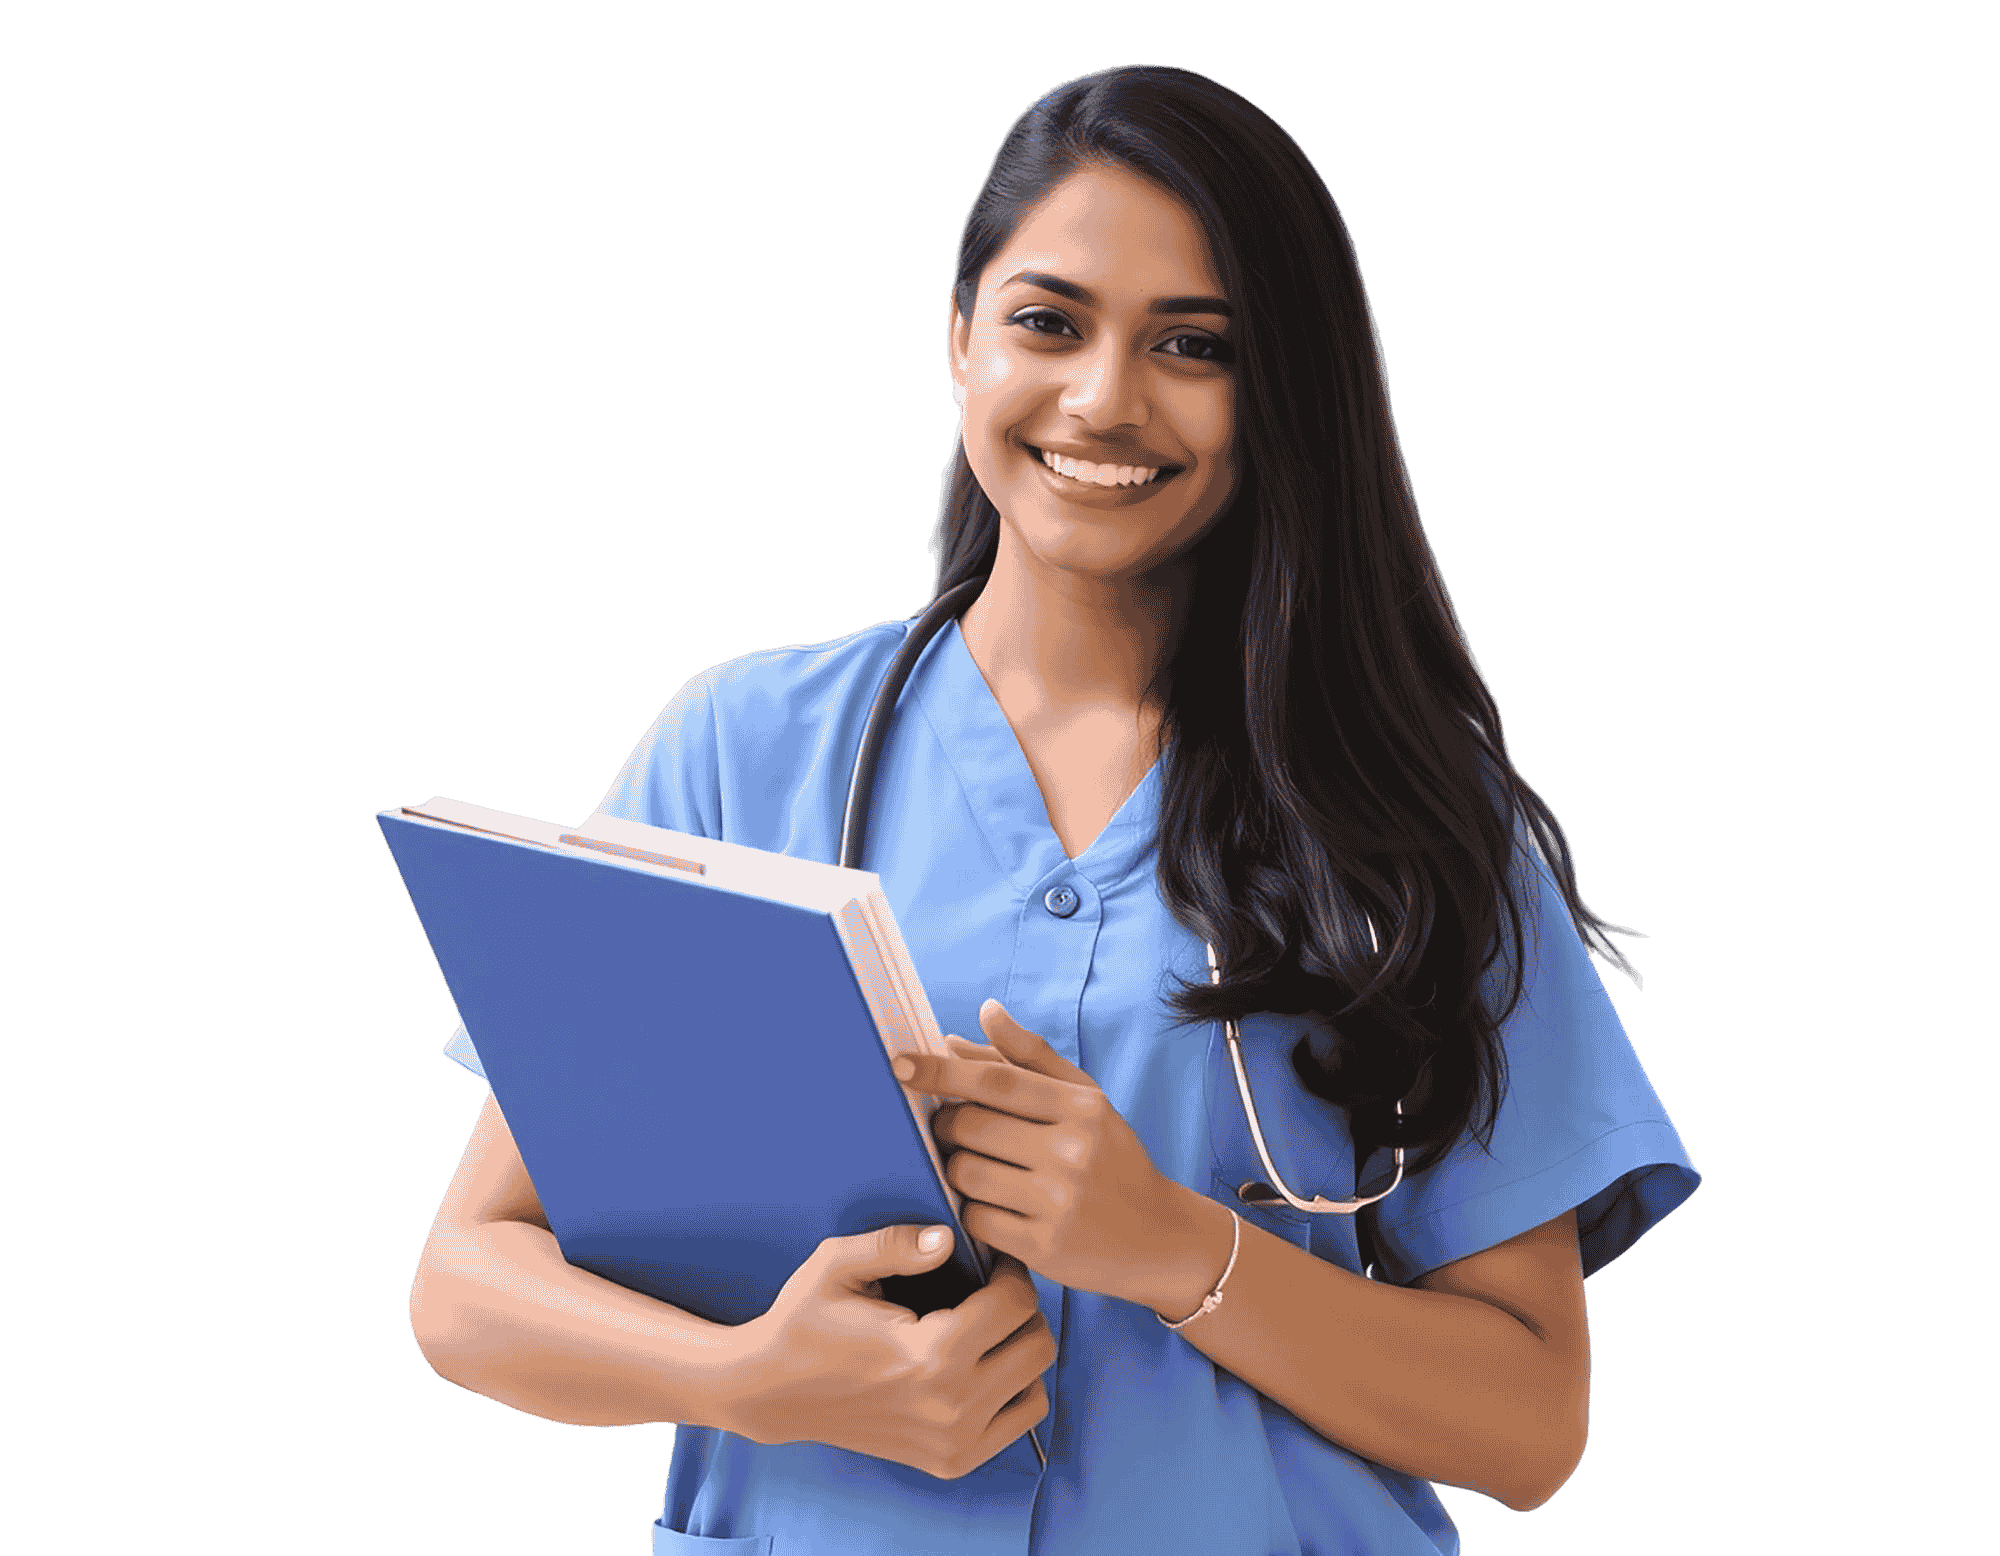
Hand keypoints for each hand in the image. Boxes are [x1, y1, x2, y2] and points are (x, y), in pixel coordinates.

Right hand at [726, 1225, 1052, 1479]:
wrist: (773, 1394)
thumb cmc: (804, 1323)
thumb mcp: (836, 1266)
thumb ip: (897, 1244)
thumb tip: (949, 1238)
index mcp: (930, 1355)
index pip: (1016, 1304)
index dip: (1010, 1271)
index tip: (991, 1261)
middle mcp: (951, 1406)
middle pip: (1038, 1344)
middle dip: (1022, 1308)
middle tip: (990, 1292)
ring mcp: (953, 1442)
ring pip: (1037, 1384)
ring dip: (1020, 1350)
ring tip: (985, 1329)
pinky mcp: (951, 1462)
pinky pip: (1021, 1420)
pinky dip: (1014, 1390)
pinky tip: (982, 1366)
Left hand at [895, 1000, 1214, 1304]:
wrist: (1160, 1237)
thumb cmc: (1114, 1159)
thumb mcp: (1088, 1100)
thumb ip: (1032, 1057)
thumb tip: (983, 1012)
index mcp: (1081, 1107)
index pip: (994, 1081)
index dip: (940, 1071)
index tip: (899, 1063)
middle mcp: (1072, 1151)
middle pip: (969, 1126)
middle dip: (948, 1124)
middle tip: (954, 1128)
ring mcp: (1058, 1202)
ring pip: (964, 1173)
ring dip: (956, 1167)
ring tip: (977, 1167)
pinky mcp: (1044, 1249)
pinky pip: (975, 1218)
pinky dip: (972, 1209)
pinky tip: (992, 1204)